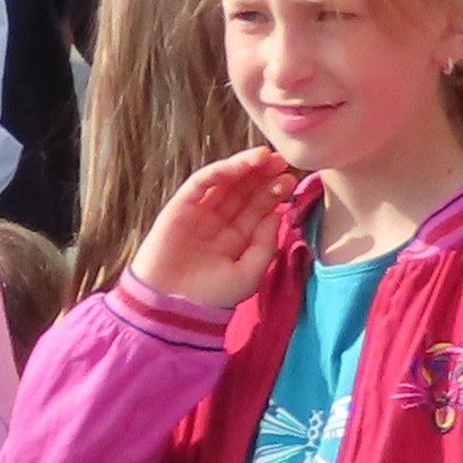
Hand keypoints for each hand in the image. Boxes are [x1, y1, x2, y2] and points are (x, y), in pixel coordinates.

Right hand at [127, 146, 296, 311]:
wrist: (172, 306)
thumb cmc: (210, 297)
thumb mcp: (249, 274)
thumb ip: (265, 245)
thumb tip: (277, 213)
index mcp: (236, 238)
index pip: (257, 209)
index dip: (273, 192)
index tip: (290, 179)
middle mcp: (218, 222)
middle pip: (243, 192)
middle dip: (262, 175)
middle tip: (281, 160)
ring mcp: (199, 213)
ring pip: (225, 183)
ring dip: (244, 167)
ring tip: (264, 156)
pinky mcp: (179, 207)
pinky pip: (200, 184)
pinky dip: (220, 172)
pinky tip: (240, 165)